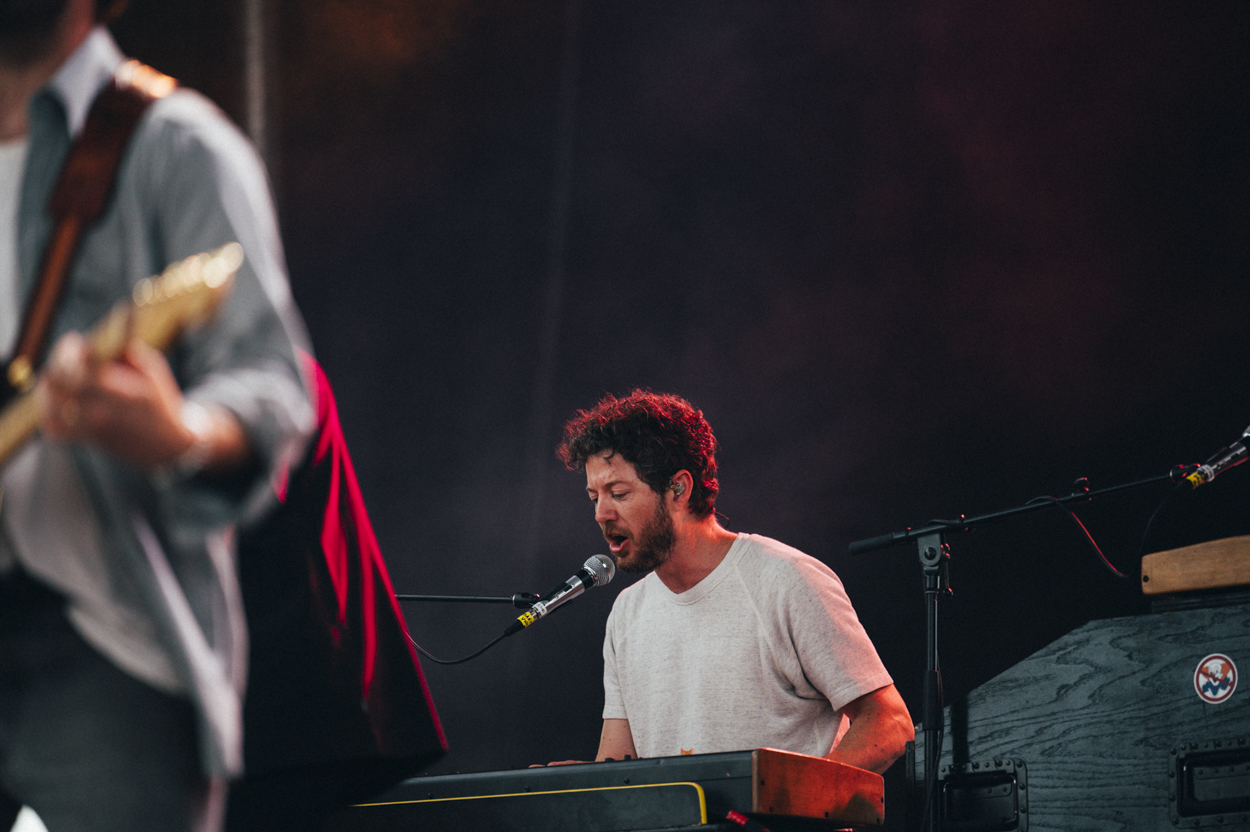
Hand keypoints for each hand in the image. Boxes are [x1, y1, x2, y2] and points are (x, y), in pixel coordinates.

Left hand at [38, 332, 195, 469]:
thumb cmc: (161, 403)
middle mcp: (101, 410)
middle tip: (66, 353)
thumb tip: (98, 338)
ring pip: (50, 402)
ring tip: (59, 373)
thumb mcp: (153, 371)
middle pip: (57, 381)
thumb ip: (124, 353)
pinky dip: (49, 411)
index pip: (79, 367)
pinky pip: (54, 426)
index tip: (74, 340)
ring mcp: (90, 427)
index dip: (70, 350)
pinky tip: (56, 399)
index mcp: (121, 392)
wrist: (167, 444)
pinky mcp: (86, 438)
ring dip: (50, 383)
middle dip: (58, 360)